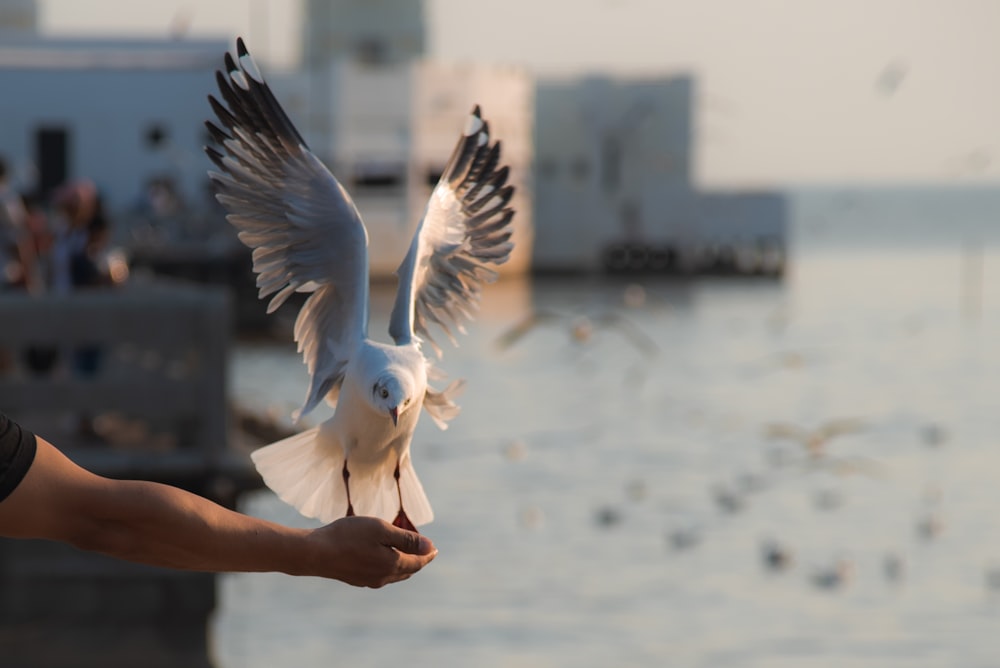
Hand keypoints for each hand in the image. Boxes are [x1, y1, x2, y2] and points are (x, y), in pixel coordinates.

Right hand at [306, 515, 436, 587]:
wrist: (315, 553)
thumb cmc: (348, 536)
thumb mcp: (381, 530)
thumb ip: (407, 539)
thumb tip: (430, 547)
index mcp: (392, 564)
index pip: (417, 562)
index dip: (427, 554)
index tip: (435, 549)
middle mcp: (383, 577)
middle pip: (407, 570)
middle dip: (417, 560)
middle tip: (424, 551)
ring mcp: (369, 580)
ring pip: (394, 574)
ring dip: (403, 564)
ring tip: (406, 554)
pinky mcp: (356, 579)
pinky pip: (381, 575)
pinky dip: (389, 567)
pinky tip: (383, 561)